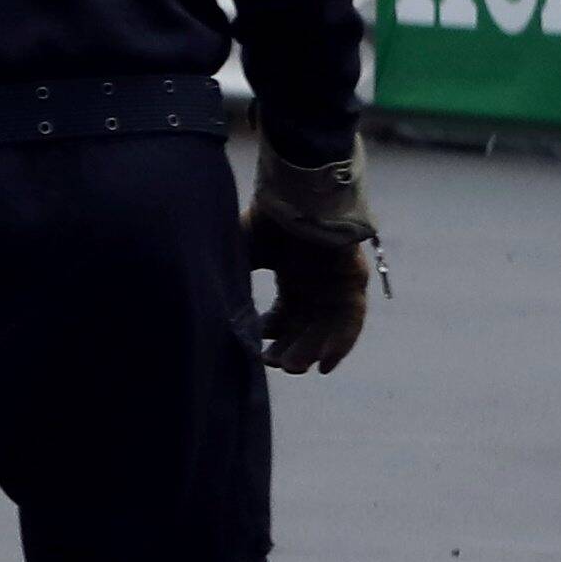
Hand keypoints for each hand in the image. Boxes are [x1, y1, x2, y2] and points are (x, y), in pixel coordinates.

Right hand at [245, 145, 380, 375]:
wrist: (296, 193)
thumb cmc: (268, 218)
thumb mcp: (243, 252)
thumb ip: (231, 277)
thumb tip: (207, 305)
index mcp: (291, 276)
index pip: (283, 316)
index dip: (270, 335)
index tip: (256, 352)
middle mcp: (316, 283)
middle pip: (305, 327)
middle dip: (289, 349)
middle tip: (272, 365)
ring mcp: (336, 284)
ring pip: (325, 329)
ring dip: (310, 351)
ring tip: (291, 368)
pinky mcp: (352, 283)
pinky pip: (350, 322)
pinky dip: (339, 345)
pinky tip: (325, 365)